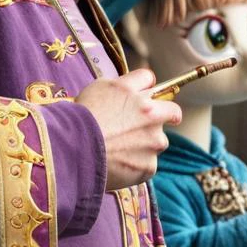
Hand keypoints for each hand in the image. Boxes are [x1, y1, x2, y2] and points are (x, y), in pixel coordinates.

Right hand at [75, 69, 181, 189]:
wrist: (73, 149)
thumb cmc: (82, 117)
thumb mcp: (99, 87)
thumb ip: (125, 85)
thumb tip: (141, 86)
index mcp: (137, 93)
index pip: (150, 80)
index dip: (145, 87)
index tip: (145, 95)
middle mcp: (151, 115)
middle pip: (172, 112)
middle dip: (166, 115)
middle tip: (149, 123)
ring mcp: (153, 143)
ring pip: (158, 141)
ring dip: (146, 142)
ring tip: (120, 148)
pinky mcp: (149, 166)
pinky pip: (148, 163)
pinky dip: (136, 163)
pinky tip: (117, 162)